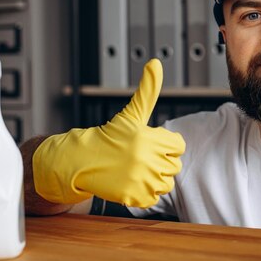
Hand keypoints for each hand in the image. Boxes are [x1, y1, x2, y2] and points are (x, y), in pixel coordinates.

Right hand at [33, 59, 184, 207]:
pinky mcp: (135, 197)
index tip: (149, 143)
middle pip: (175, 165)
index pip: (179, 146)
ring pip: (167, 182)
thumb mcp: (131, 114)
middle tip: (140, 157)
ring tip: (136, 169)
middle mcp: (147, 160)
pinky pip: (155, 197)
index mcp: (149, 138)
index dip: (165, 144)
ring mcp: (141, 180)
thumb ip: (148, 90)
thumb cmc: (110, 136)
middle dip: (161, 161)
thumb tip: (156, 62)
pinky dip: (145, 192)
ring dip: (155, 177)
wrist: (82, 161)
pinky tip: (131, 182)